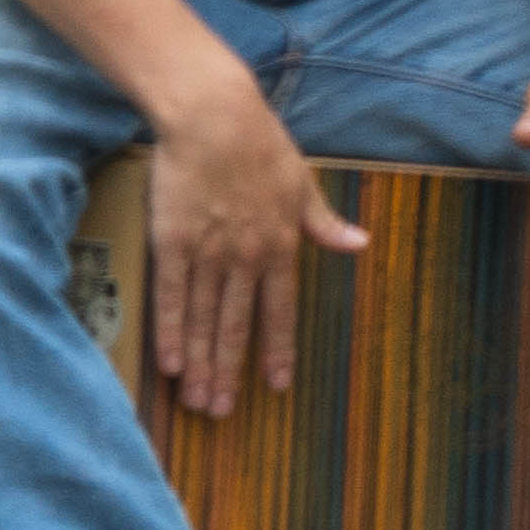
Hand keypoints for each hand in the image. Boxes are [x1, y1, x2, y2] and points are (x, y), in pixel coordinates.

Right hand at [139, 85, 356, 420]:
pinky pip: (173, 295)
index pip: (280, 310)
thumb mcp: (302, 182)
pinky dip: (172, 330)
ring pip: (206, 319)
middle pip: (236, 326)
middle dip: (228, 372)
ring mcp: (209, 253)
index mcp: (281, 245)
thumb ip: (322, 221)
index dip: (275, 350)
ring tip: (197, 400)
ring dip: (202, 364)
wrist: (215, 117)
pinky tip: (170, 362)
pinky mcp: (172, 241)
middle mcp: (247, 257)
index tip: (274, 384)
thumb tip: (358, 244)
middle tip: (220, 411)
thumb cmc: (259, 144)